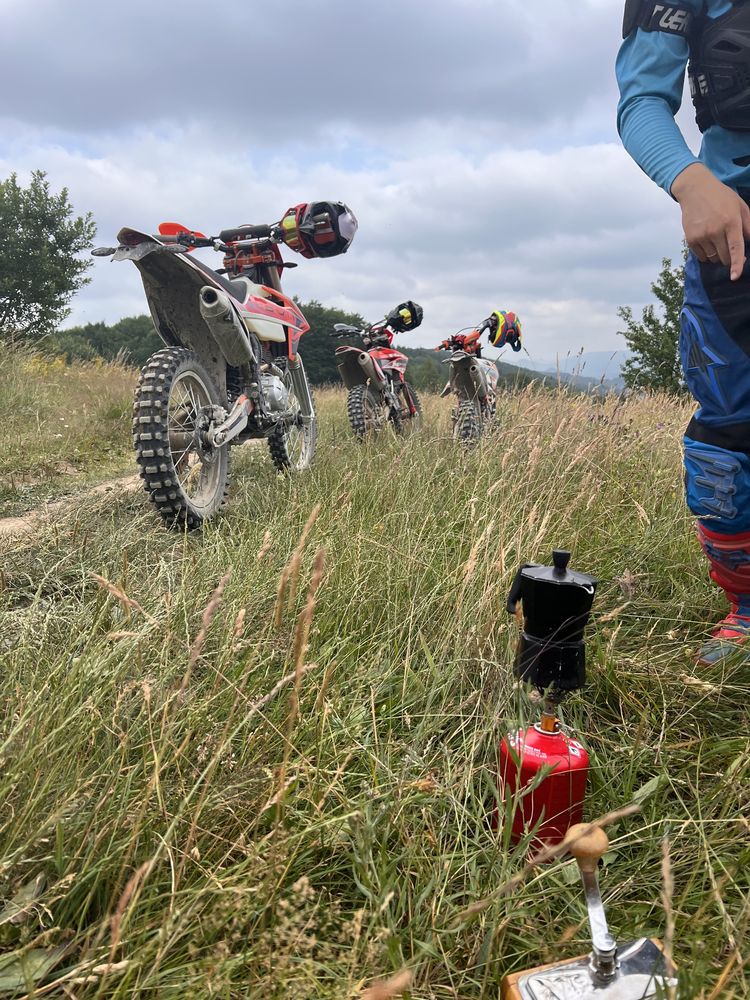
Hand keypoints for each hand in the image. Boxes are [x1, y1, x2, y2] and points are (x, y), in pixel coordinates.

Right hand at [671, 163, 749, 279]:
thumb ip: (748, 225)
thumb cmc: (721, 197)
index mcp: (731, 222)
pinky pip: (702, 257)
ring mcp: (702, 236)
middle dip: (730, 257)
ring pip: (713, 259)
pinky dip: (707, 254)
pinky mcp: (691, 239)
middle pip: (725, 257)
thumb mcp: (740, 206)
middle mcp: (715, 231)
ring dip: (718, 255)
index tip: (735, 277)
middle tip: (729, 245)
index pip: (736, 248)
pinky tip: (707, 241)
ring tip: (716, 239)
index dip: (737, 264)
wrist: (695, 189)